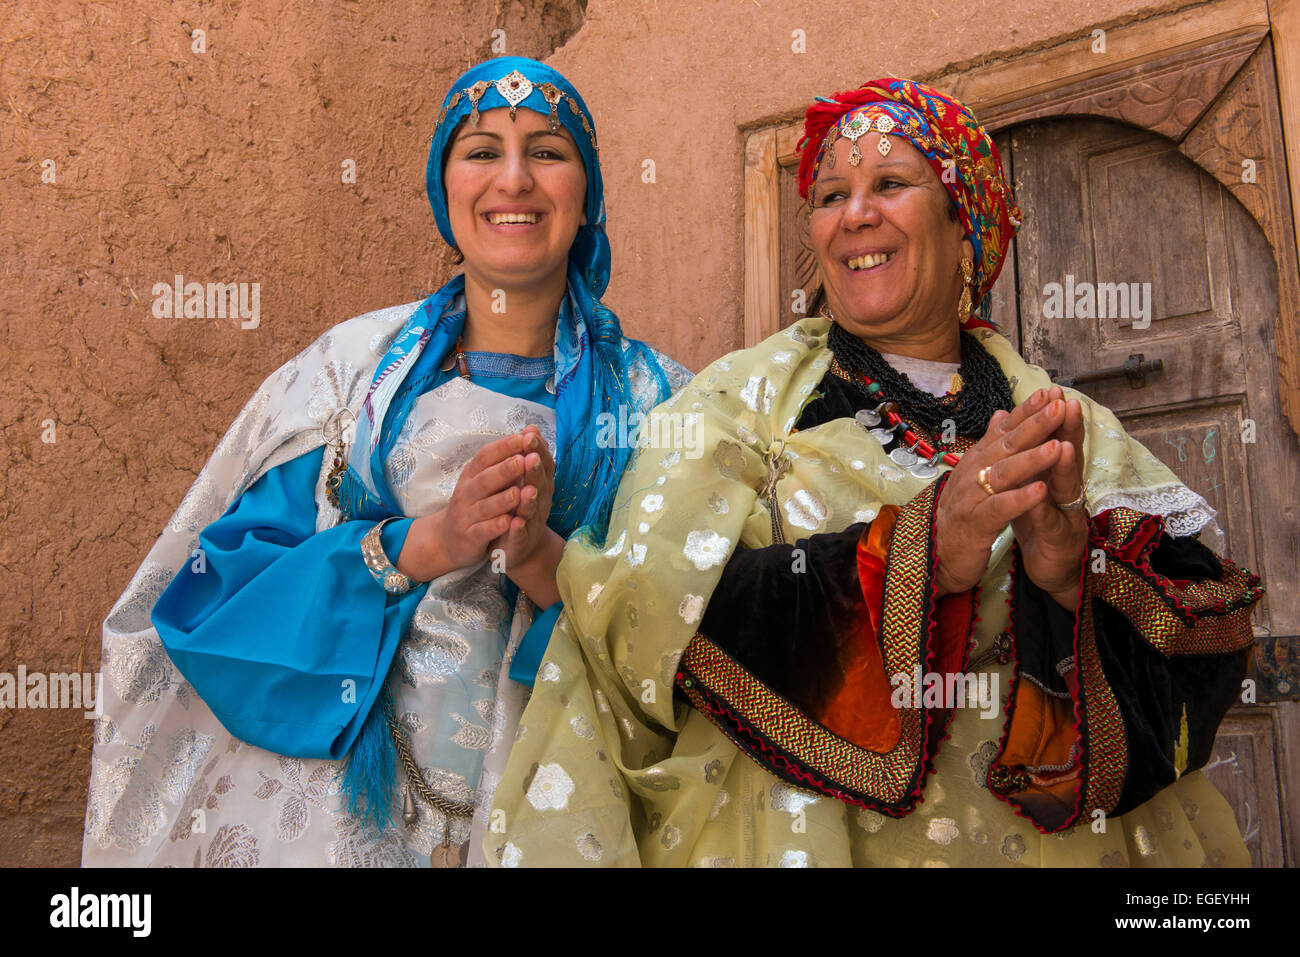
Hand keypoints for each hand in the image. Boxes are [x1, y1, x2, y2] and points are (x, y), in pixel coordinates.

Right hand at [395, 432, 531, 581]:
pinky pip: (482, 531)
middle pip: (485, 479)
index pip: (485, 457)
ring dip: (502, 499)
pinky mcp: (469, 537)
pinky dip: (494, 526)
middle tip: (522, 461)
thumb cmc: (473, 504)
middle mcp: (467, 493)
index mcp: (472, 475)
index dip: (503, 447)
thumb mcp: (484, 480)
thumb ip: (503, 461)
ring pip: (485, 506)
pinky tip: (508, 522)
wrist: (448, 540)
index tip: (522, 437)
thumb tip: (526, 435)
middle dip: (504, 470)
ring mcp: (466, 515)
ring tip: (519, 492)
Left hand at [491, 425, 556, 567]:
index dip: (538, 450)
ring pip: (532, 509)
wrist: (520, 547)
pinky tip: (516, 522)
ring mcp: (531, 522)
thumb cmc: (521, 507)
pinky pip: (520, 534)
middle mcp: (540, 501)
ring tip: (527, 490)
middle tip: (530, 457)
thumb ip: (527, 455)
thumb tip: (531, 426)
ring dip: (530, 499)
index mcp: (540, 484)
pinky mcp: (520, 541)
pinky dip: (519, 528)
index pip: (542, 464)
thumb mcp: (524, 479)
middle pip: (540, 484)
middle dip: (535, 471)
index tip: (531, 434)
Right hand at [934, 389, 1072, 596]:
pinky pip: (999, 509)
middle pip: (1005, 446)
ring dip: (1030, 460)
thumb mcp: (976, 477)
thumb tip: (1001, 412)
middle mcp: (971, 474)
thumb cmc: (963, 515)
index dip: (1025, 412)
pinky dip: (1019, 499)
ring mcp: (970, 499)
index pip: (1003, 431)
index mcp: (975, 461)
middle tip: (1057, 406)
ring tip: (1057, 446)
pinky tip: (1040, 490)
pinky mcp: (975, 525)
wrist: (940, 556)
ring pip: (1003, 474)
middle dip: (1034, 426)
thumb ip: (990, 446)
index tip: (1049, 393)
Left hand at [1009, 386, 1087, 608]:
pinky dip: (1043, 510)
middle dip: (1068, 431)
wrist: (1051, 569)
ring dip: (1065, 468)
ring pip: (1066, 490)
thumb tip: (1009, 420)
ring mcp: (1066, 517)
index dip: (1056, 418)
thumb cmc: (1040, 523)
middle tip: (1066, 405)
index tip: (1053, 391)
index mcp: (1055, 476)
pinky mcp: (1058, 543)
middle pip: (1069, 458)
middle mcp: (1066, 492)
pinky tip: (1038, 497)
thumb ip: (1026, 455)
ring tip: (1062, 447)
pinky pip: (1049, 525)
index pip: (1057, 440)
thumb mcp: (1031, 484)